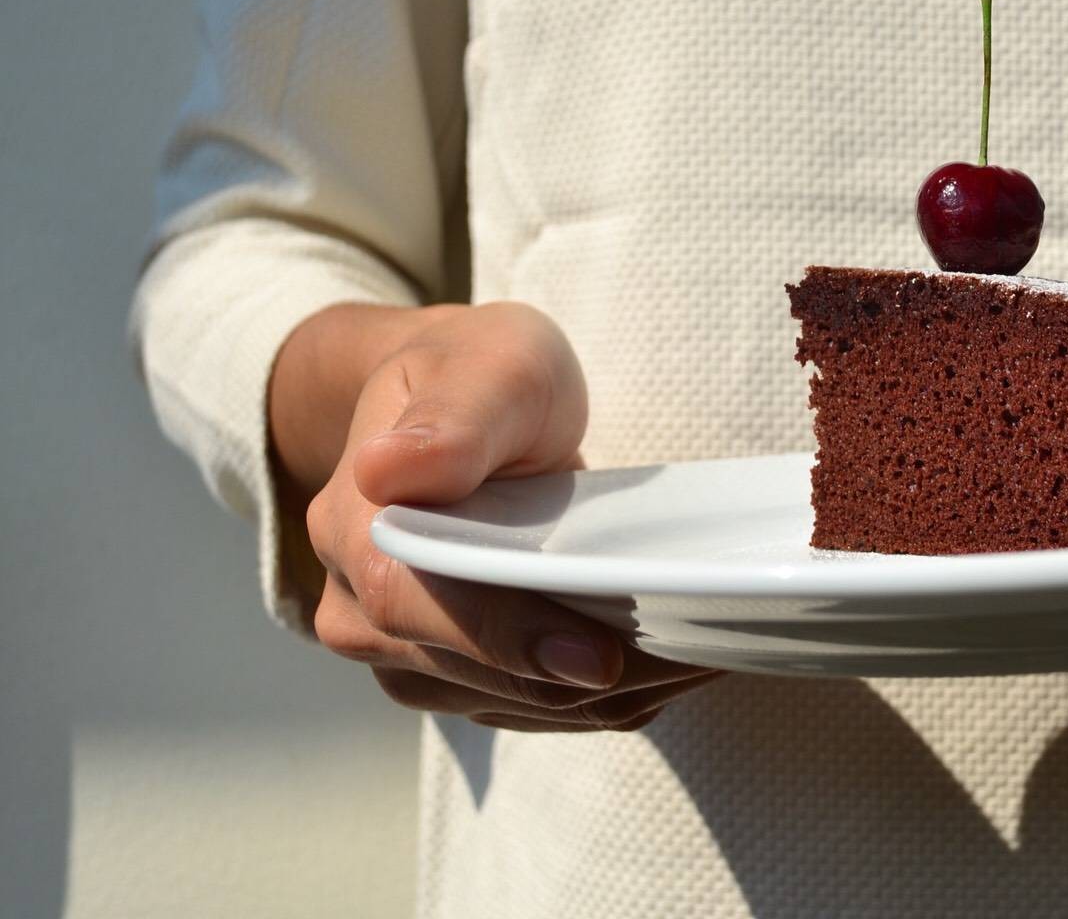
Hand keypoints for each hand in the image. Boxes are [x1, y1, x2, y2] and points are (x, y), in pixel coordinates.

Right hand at [273, 302, 720, 730]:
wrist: (452, 401)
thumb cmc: (475, 373)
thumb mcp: (485, 364)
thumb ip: (452, 419)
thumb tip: (389, 468)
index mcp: (357, 528)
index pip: (418, 605)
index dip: (509, 639)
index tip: (600, 657)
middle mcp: (360, 609)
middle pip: (477, 673)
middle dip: (589, 677)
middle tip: (703, 650)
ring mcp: (404, 653)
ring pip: (514, 706)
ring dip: (611, 694)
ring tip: (703, 654)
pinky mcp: (453, 677)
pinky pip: (532, 709)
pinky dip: (603, 696)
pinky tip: (669, 664)